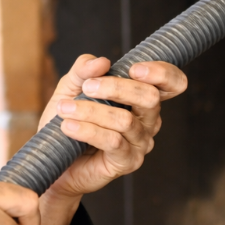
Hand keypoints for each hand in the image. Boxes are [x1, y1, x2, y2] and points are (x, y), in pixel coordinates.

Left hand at [41, 55, 187, 199]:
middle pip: (150, 98)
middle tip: (87, 87)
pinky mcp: (128, 162)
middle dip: (117, 88)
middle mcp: (148, 120)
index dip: (162, 73)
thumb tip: (102, 62)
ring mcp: (140, 143)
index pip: (171, 84)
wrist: (53, 158)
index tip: (134, 69)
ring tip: (65, 109)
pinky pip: (113, 141)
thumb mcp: (71, 87)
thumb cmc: (68, 119)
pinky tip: (68, 127)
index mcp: (141, 98)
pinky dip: (88, 130)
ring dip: (92, 111)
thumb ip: (84, 70)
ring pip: (125, 120)